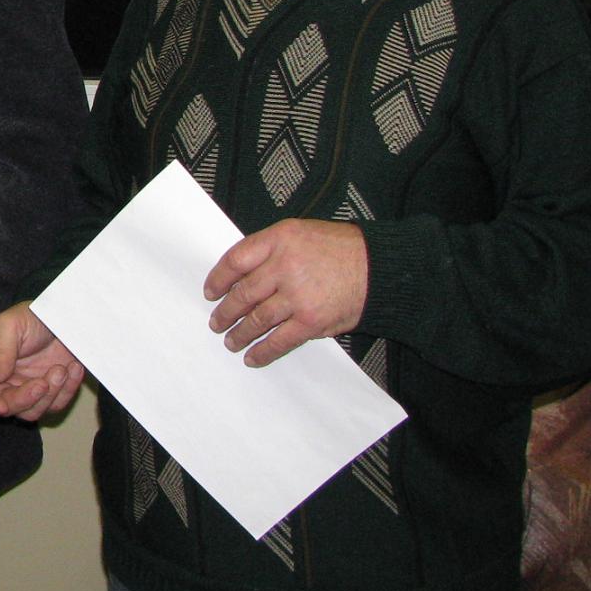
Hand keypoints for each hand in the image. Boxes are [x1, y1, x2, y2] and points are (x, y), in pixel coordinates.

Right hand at [0, 302, 83, 420]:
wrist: (61, 316)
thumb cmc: (29, 316)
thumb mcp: (10, 325)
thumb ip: (0, 352)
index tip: (1, 407)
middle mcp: (1, 383)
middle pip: (5, 407)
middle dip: (24, 399)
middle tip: (42, 383)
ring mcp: (25, 389)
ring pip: (31, 412)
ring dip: (48, 396)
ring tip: (61, 369)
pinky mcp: (48, 393)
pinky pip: (55, 405)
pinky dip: (66, 391)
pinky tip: (73, 369)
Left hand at [203, 219, 367, 366]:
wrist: (380, 269)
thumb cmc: (342, 249)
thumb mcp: (301, 233)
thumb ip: (272, 249)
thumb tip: (242, 274)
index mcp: (280, 239)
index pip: (236, 259)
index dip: (219, 278)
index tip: (210, 291)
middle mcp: (284, 266)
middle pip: (243, 293)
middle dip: (226, 311)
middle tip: (216, 321)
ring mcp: (297, 295)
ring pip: (257, 319)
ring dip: (240, 333)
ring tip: (230, 341)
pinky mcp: (310, 321)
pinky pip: (279, 340)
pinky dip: (263, 351)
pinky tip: (253, 356)